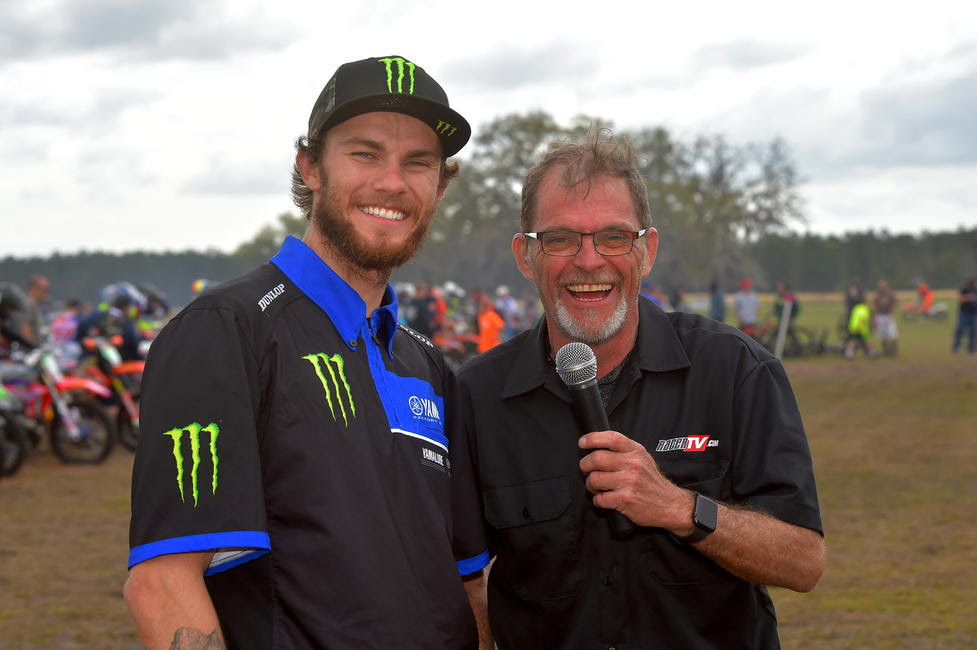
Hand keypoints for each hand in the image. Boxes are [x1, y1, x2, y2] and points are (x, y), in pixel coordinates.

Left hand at [578, 430, 692, 532]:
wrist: (670, 504)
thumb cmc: (652, 482)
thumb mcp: (643, 458)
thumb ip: (624, 450)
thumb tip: (598, 445)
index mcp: (636, 451)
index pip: (611, 438)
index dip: (592, 438)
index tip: (582, 443)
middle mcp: (633, 464)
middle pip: (596, 458)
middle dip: (585, 465)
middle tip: (587, 470)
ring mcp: (629, 482)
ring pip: (594, 479)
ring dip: (591, 485)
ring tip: (597, 487)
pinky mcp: (626, 499)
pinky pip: (600, 498)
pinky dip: (598, 500)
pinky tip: (605, 498)